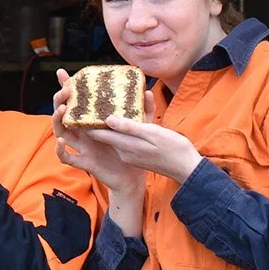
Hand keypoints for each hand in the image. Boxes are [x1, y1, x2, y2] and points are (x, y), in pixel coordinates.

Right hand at [52, 68, 144, 199]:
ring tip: (63, 110)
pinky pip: (66, 157)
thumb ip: (143, 110)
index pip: (77, 101)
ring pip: (60, 132)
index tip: (61, 73)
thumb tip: (147, 91)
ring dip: (58, 120)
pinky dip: (60, 150)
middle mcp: (83, 132)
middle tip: (65, 91)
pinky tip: (61, 141)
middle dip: (60, 100)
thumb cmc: (132, 150)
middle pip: (63, 113)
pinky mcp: (84, 162)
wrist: (133, 177)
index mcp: (93, 121)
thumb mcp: (139, 127)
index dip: (66, 87)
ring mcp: (82, 147)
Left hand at [82, 94, 202, 182]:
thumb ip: (130, 127)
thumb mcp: (153, 133)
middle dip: (97, 118)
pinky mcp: (136, 156)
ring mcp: (130, 155)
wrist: (187, 169)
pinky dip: (123, 129)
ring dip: (111, 123)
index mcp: (126, 145)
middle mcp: (124, 152)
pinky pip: (125, 140)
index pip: (98, 132)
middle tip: (92, 101)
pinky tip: (126, 118)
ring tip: (106, 104)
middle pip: (105, 133)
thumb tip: (108, 119)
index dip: (87, 120)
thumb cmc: (174, 149)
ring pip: (115, 136)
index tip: (81, 106)